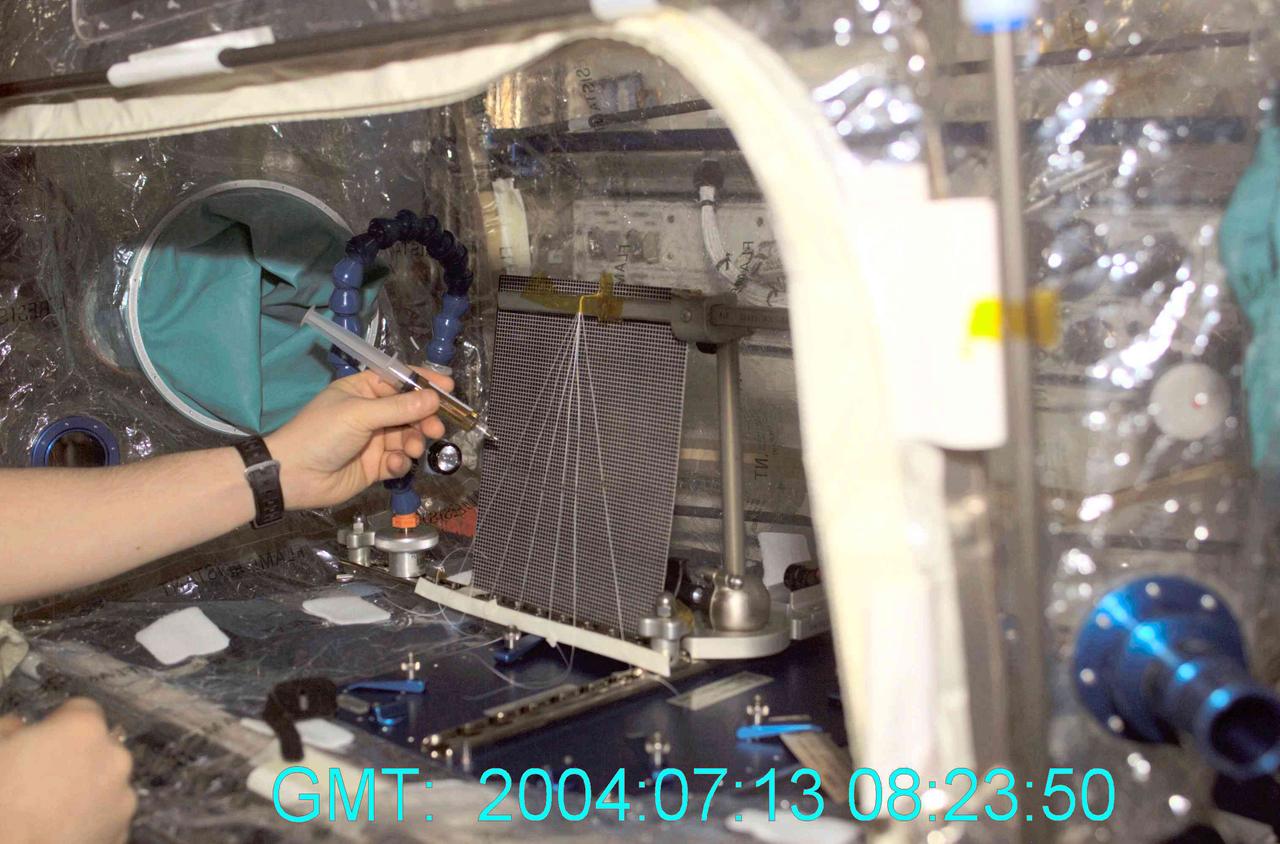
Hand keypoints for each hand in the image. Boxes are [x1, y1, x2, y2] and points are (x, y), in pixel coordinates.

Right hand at [0, 698, 135, 843]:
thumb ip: (10, 727)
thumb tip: (19, 726)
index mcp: (84, 729)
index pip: (81, 709)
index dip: (58, 723)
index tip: (40, 740)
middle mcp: (115, 758)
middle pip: (100, 746)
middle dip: (77, 755)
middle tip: (43, 777)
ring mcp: (123, 798)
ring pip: (107, 782)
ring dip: (89, 787)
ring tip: (52, 808)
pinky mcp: (122, 832)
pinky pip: (109, 815)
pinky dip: (92, 818)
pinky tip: (63, 828)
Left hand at [265, 367, 452, 509]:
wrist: (294, 475)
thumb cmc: (321, 433)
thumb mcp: (359, 414)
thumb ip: (399, 408)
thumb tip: (434, 398)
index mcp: (363, 390)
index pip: (399, 380)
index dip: (424, 383)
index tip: (449, 389)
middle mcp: (371, 413)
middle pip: (410, 410)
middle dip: (424, 419)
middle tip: (436, 428)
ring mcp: (374, 440)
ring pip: (408, 437)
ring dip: (414, 442)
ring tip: (412, 449)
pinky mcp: (375, 466)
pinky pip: (399, 461)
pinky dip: (400, 463)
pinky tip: (392, 466)